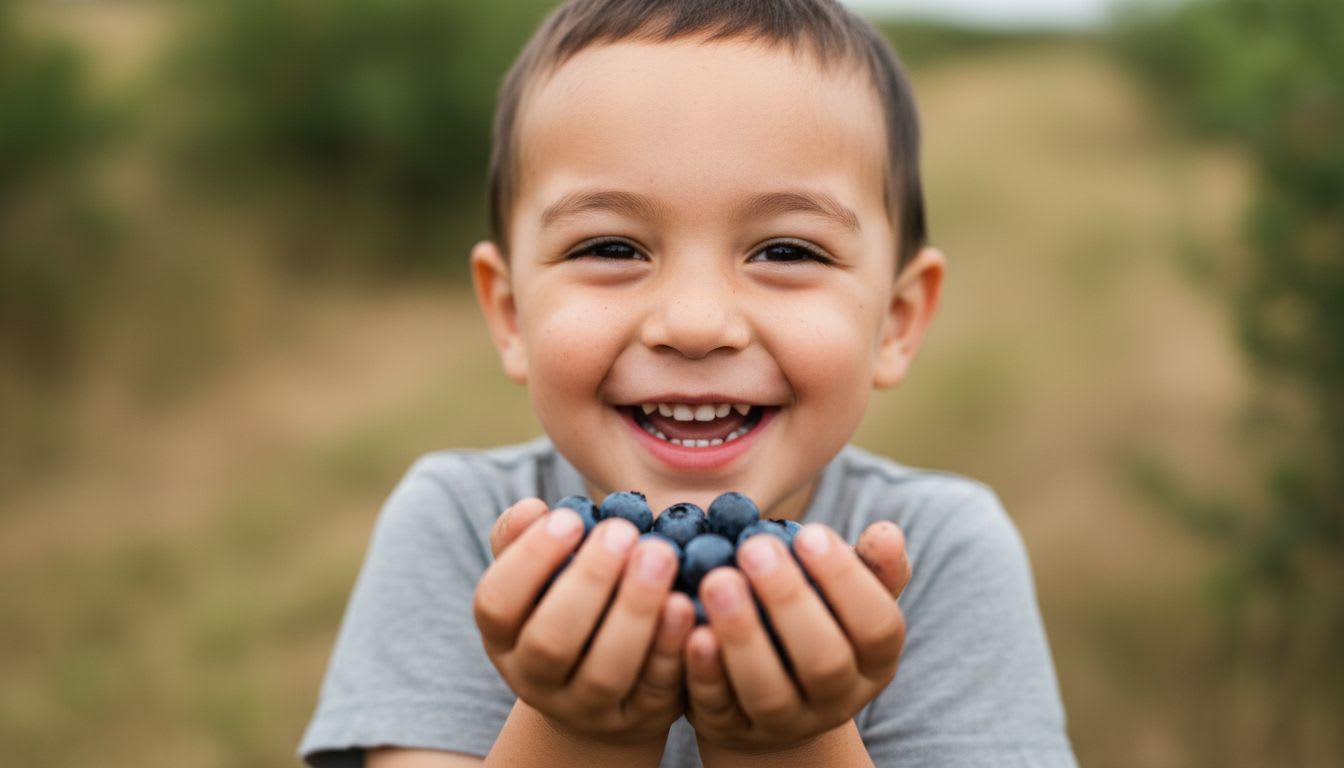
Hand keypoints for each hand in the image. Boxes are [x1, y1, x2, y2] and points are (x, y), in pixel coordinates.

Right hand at [474, 499, 695, 746]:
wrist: (601, 692)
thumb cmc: (566, 607)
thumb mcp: (537, 578)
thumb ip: (526, 540)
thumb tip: (531, 510)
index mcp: (503, 638)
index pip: (496, 604)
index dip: (529, 560)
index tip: (570, 517)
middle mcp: (536, 680)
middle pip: (551, 642)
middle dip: (589, 582)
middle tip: (623, 532)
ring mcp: (587, 708)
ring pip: (606, 673)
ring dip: (635, 611)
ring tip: (660, 554)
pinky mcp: (639, 719)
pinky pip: (656, 688)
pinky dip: (672, 646)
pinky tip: (687, 603)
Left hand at [684, 521, 910, 753]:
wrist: (769, 698)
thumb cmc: (816, 622)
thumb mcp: (849, 597)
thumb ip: (870, 566)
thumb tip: (886, 532)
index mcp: (874, 662)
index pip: (877, 627)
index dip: (846, 581)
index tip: (809, 531)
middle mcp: (836, 700)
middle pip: (824, 662)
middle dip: (789, 601)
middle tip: (755, 548)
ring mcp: (783, 723)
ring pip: (767, 692)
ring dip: (742, 635)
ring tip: (717, 579)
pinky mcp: (731, 730)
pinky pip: (718, 706)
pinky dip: (704, 670)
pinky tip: (692, 630)